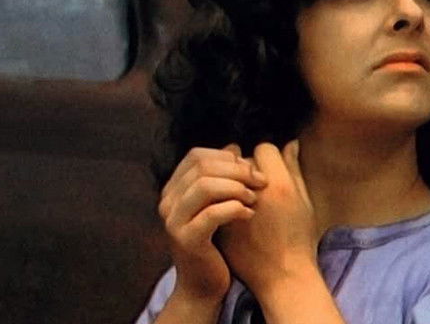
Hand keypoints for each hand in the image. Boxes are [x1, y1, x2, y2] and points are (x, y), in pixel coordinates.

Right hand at [157, 144, 267, 303]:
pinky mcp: (186, 240)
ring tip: (254, 199)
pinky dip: (236, 209)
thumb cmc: (217, 240)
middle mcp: (167, 202)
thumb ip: (222, 176)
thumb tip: (234, 146)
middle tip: (261, 181)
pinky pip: (213, 213)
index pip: (197, 155)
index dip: (227, 156)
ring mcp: (174, 221)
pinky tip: (249, 214)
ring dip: (237, 188)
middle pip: (203, 167)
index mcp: (173, 189)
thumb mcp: (218, 202)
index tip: (251, 168)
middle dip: (238, 170)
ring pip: (206, 186)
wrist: (204, 284)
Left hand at [217, 141, 319, 299]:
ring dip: (231, 183)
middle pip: (242, 161)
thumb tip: (291, 143)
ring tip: (242, 196)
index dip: (266, 156)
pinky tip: (230, 211)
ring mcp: (235, 209)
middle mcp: (256, 193)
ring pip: (225, 180)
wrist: (284, 278)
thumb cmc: (300, 240)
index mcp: (281, 184)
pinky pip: (216, 200)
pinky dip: (221, 201)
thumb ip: (294, 170)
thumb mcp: (305, 202)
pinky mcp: (221, 226)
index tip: (269, 169)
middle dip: (246, 168)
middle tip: (254, 182)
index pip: (264, 149)